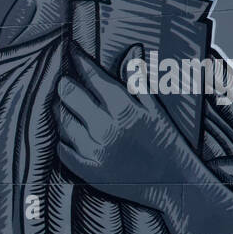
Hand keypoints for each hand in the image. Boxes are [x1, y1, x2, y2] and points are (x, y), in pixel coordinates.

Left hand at [55, 45, 201, 204]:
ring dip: (60, 109)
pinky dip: (62, 138)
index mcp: (123, 108)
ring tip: (63, 104)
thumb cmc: (166, 142)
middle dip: (64, 84)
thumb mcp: (155, 109)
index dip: (79, 61)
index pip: (92, 76)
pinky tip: (67, 132)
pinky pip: (62, 149)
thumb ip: (137, 81)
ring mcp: (94, 150)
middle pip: (70, 96)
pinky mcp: (87, 170)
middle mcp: (105, 128)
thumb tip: (132, 50)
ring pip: (63, 122)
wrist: (172, 183)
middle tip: (64, 80)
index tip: (72, 51)